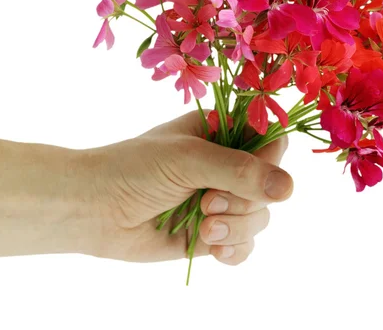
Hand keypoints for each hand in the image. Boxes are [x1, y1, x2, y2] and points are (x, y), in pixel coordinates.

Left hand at [80, 111, 292, 265]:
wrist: (94, 209)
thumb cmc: (134, 168)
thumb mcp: (188, 159)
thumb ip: (238, 171)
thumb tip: (288, 188)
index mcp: (221, 133)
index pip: (269, 142)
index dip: (270, 162)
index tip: (255, 177)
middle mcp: (224, 166)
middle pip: (269, 186)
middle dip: (244, 202)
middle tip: (209, 203)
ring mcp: (219, 201)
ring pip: (259, 218)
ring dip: (236, 228)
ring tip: (203, 227)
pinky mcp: (210, 234)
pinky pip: (244, 245)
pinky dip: (234, 250)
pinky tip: (212, 248)